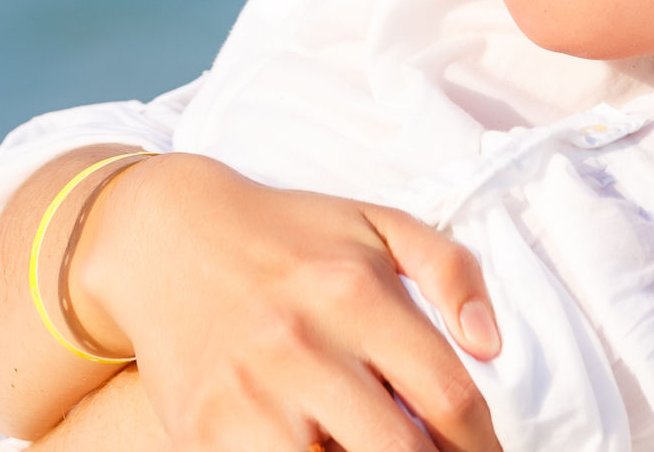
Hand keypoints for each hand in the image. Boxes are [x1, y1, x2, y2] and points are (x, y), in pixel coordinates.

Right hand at [68, 153, 502, 451]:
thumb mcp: (374, 224)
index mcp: (353, 293)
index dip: (481, 444)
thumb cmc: (284, 237)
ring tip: (371, 448)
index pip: (449, 398)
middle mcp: (302, 346)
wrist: (164, 239)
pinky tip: (323, 448)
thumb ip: (449, 269)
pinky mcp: (204, 435)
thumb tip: (490, 344)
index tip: (482, 451)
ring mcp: (249, 397)